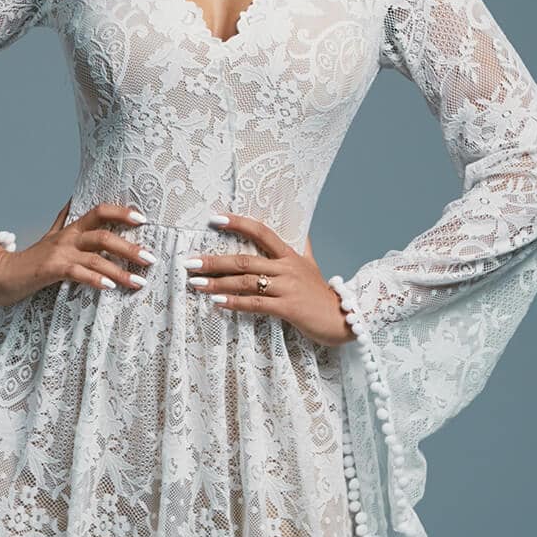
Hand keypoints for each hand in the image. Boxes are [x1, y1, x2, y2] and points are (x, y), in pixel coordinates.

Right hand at [0, 201, 156, 307]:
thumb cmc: (29, 260)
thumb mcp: (49, 237)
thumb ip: (63, 221)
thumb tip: (73, 202)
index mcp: (70, 229)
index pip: (99, 211)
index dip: (122, 212)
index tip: (143, 219)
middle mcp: (67, 238)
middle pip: (104, 235)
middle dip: (130, 247)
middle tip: (150, 259)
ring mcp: (58, 253)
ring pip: (95, 257)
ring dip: (120, 270)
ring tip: (138, 281)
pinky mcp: (50, 270)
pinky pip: (77, 273)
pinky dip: (95, 279)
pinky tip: (109, 287)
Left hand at [184, 216, 353, 345]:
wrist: (347, 318)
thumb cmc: (324, 295)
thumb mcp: (312, 266)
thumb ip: (302, 248)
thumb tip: (300, 233)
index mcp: (290, 255)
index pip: (261, 231)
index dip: (238, 223)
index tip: (214, 219)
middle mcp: (287, 268)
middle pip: (245, 259)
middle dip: (214, 261)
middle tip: (189, 262)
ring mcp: (287, 287)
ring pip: (246, 281)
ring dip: (218, 283)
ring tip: (195, 283)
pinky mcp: (288, 308)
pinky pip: (256, 303)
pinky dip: (235, 302)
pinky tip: (218, 302)